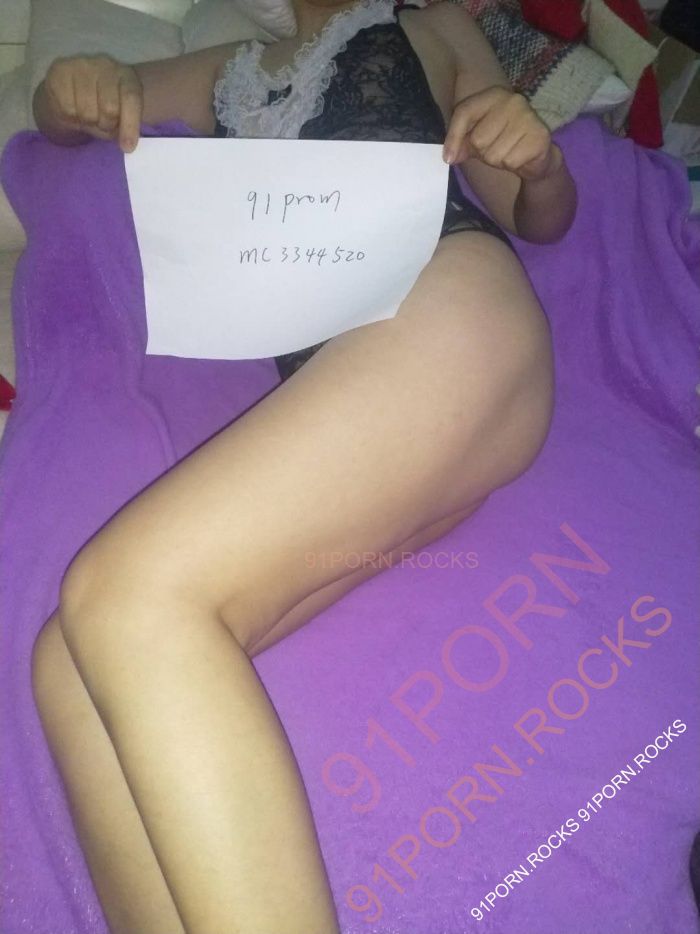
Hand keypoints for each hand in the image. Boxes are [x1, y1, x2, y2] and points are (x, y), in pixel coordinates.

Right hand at [42, 54, 143, 152]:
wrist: (67, 92)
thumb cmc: (99, 107)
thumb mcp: (119, 117)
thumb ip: (124, 126)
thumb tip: (126, 145)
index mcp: (126, 75)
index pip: (131, 98)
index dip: (130, 125)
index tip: (127, 147)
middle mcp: (105, 65)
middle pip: (109, 108)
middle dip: (106, 124)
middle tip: (101, 123)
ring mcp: (81, 65)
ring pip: (87, 111)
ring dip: (87, 122)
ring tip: (86, 116)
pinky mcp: (59, 70)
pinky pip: (68, 108)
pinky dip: (70, 117)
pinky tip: (72, 109)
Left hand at [443, 85, 562, 182]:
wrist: (539, 154)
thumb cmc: (505, 143)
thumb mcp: (479, 140)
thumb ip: (462, 143)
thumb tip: (450, 156)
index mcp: (494, 96)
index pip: (464, 112)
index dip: (453, 137)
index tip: (448, 158)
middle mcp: (512, 101)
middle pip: (478, 139)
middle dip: (482, 153)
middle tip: (497, 149)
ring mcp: (527, 116)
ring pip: (493, 154)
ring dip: (498, 161)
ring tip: (510, 153)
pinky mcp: (538, 135)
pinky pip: (510, 161)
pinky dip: (513, 166)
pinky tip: (521, 157)